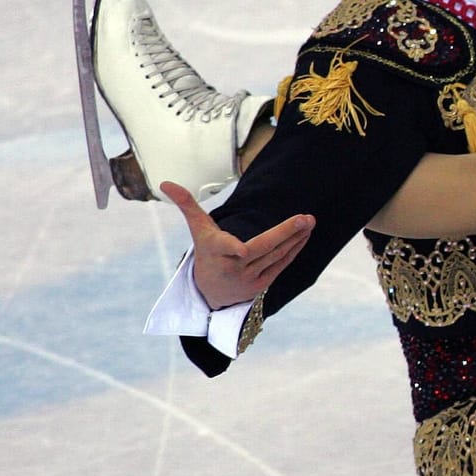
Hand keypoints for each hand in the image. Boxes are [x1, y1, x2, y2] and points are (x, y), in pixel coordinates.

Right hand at [162, 181, 312, 309]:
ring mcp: (248, 278)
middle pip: (262, 247)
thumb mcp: (198, 230)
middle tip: (306, 218)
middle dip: (286, 232)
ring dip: (296, 238)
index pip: (223, 247)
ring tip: (310, 222)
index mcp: (215, 251)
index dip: (232, 249)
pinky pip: (281, 265)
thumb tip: (165, 182)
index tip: (241, 250)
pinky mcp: (260, 286)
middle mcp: (232, 266)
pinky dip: (294, 250)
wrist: (211, 294)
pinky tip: (305, 236)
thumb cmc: (207, 253)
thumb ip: (187, 205)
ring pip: (276, 255)